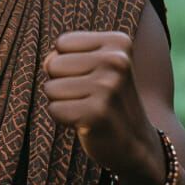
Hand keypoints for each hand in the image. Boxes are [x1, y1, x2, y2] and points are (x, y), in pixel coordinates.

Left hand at [42, 30, 162, 181]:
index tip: (92, 77)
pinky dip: (64, 119)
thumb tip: (48, 63)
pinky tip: (87, 122)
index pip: (62, 43)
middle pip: (53, 64)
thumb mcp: (94, 66)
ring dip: (63, 102)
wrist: (136, 142)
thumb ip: (64, 55)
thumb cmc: (106, 99)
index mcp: (119, 42)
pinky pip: (54, 109)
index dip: (69, 63)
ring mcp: (109, 87)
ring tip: (89, 108)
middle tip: (90, 96)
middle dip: (63, 83)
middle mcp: (117, 61)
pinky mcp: (98, 113)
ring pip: (51, 88)